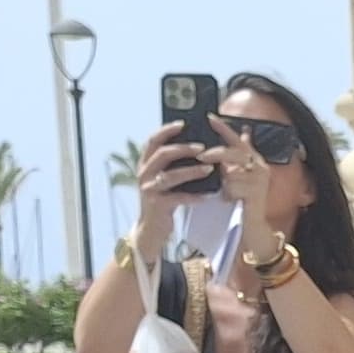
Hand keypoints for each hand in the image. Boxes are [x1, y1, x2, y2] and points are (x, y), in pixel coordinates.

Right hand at [129, 122, 210, 254]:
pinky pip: (178, 198)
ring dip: (192, 171)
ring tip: (209, 169)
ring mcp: (149, 189)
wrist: (151, 230)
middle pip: (163, 154)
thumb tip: (197, 148)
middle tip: (203, 147)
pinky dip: (193, 196)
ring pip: (171, 175)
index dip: (167, 130)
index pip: (153, 140)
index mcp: (146, 164)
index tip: (183, 123)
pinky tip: (206, 196)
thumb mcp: (165, 181)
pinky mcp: (157, 205)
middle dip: (184, 148)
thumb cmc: (163, 201)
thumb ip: (173, 166)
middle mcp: (144, 174)